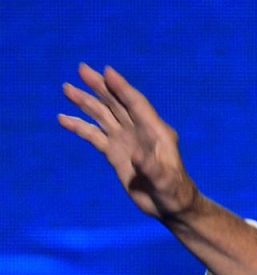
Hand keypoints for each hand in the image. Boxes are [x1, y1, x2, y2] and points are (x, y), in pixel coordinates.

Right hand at [59, 64, 201, 220]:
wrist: (169, 205)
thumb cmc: (174, 192)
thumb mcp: (166, 181)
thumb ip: (152, 168)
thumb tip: (137, 155)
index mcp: (156, 131)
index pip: (136, 104)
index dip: (122, 87)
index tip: (107, 71)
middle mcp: (140, 131)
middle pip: (117, 103)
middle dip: (100, 86)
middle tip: (82, 68)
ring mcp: (126, 140)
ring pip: (103, 116)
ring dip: (86, 102)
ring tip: (67, 88)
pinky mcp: (115, 153)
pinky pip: (94, 136)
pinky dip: (79, 126)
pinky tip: (63, 118)